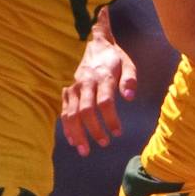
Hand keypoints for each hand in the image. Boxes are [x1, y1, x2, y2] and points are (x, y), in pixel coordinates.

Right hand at [61, 32, 137, 156]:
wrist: (95, 45)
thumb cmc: (115, 59)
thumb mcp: (128, 64)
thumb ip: (130, 80)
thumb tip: (130, 98)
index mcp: (103, 77)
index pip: (105, 102)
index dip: (111, 119)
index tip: (118, 133)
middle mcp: (86, 83)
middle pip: (86, 110)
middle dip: (93, 130)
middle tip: (103, 144)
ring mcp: (74, 87)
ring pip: (71, 113)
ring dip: (77, 133)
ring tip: (84, 150)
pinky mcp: (68, 91)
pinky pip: (64, 111)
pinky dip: (66, 127)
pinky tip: (73, 141)